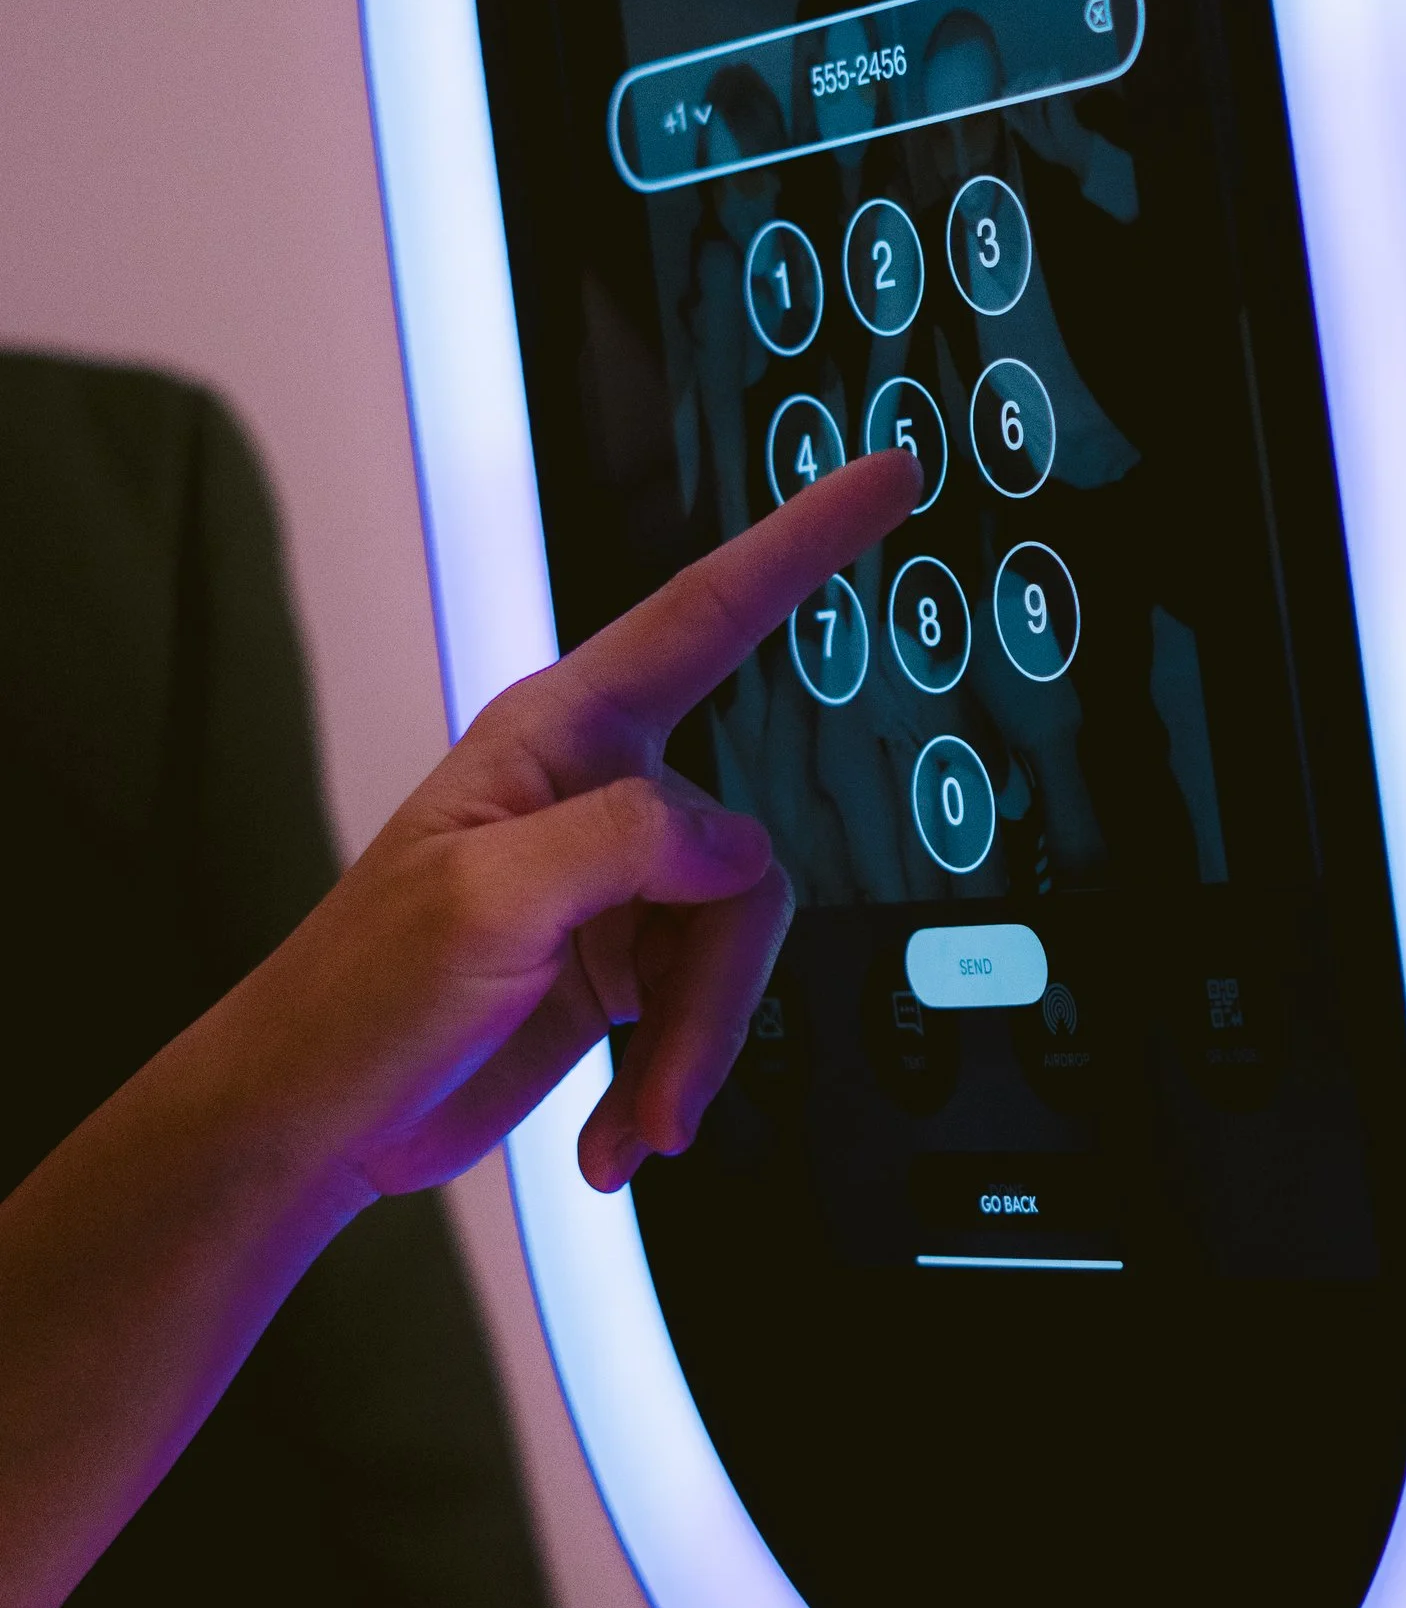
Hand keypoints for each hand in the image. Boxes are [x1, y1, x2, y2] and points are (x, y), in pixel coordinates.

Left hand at [0, 447, 916, 1607]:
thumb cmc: (357, 1001)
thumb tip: (733, 845)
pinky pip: (710, 1008)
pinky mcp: (625, 967)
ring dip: (694, 1052)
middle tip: (664, 1078)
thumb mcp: (486, 901)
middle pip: (746, 858)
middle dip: (721, 988)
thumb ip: (627, 841)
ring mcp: (617, 887)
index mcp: (561, 738)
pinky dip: (673, 1080)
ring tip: (633, 1124)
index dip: (806, 540)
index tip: (887, 473)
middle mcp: (601, 797)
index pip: (710, 613)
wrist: (314, 1127)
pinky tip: (621, 1134)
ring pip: (739, 947)